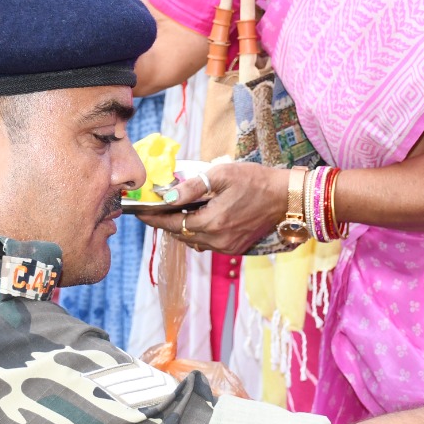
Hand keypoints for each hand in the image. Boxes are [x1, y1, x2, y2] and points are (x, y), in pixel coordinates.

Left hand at [134, 161, 285, 254]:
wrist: (286, 197)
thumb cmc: (255, 180)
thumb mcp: (222, 175)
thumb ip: (192, 187)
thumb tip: (166, 196)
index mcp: (212, 222)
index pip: (171, 223)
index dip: (152, 217)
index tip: (138, 211)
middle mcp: (217, 240)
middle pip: (179, 234)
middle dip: (164, 222)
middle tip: (152, 209)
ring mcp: (227, 247)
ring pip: (192, 241)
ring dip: (180, 228)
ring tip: (172, 212)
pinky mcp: (235, 248)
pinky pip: (207, 244)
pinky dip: (197, 232)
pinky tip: (197, 218)